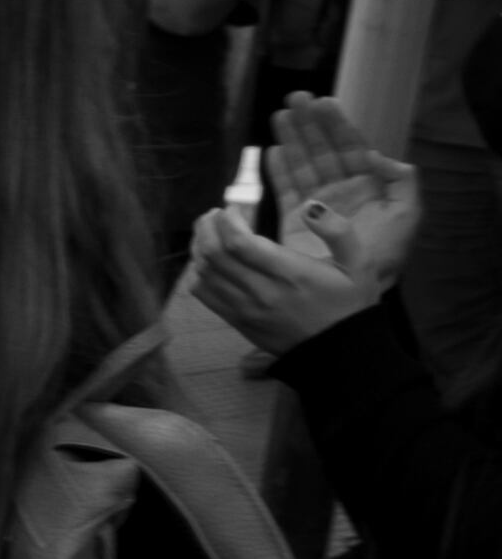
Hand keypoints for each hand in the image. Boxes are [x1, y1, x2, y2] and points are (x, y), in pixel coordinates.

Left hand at [187, 204, 386, 356]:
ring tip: (207, 232)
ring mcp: (245, 309)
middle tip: (211, 214)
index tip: (230, 208)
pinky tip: (207, 262)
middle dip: (207, 228)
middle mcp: (261, 291)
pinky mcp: (238, 322)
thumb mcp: (360, 263)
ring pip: (205, 273)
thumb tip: (310, 206)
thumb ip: (339, 231)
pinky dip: (199, 274)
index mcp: (290, 273)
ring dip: (199, 248)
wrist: (340, 352)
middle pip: (214, 255)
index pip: (239, 243)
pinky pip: (205, 295)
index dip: (226, 220)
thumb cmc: (350, 302)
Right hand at [264, 94, 422, 291]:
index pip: (349, 148)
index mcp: (367, 186)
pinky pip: (284, 189)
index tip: (323, 102)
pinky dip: (277, 170)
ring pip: (301, 164)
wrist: (357, 290)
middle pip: (321, 149)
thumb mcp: (406, 214)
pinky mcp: (293, 221)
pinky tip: (271, 150)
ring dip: (291, 139)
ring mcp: (315, 204)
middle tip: (295, 98)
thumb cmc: (384, 254)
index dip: (336, 124)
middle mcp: (339, 190)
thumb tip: (376, 154)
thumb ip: (401, 181)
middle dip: (308, 124)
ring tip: (279, 115)